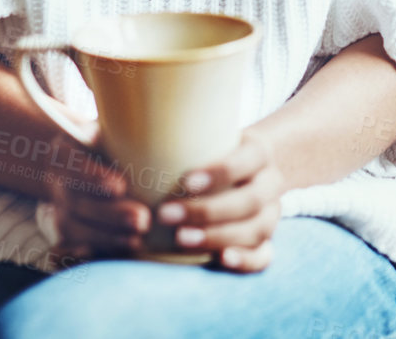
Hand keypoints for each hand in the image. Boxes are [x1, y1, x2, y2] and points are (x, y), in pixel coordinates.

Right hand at [40, 127, 153, 262]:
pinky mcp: (63, 232)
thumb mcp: (112, 132)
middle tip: (143, 220)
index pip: (74, 163)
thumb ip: (125, 135)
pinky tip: (110, 259)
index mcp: (64, 151)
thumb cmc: (110, 144)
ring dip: (107, 238)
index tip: (120, 185)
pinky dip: (87, 256)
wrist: (83, 162)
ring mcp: (57, 208)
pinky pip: (69, 248)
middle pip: (78, 201)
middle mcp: (56, 180)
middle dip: (111, 214)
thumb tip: (153, 131)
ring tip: (138, 241)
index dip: (94, 176)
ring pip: (75, 228)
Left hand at [154, 127, 284, 271]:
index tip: (185, 182)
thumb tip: (123, 134)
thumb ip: (183, 140)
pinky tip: (221, 260)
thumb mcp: (210, 136)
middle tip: (165, 215)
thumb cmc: (215, 153)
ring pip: (257, 228)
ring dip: (218, 236)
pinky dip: (246, 260)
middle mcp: (270, 183)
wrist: (252, 170)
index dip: (220, 172)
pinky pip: (265, 255)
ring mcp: (272, 213)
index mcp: (259, 153)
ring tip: (180, 240)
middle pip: (251, 200)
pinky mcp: (266, 239)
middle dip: (208, 211)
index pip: (247, 160)